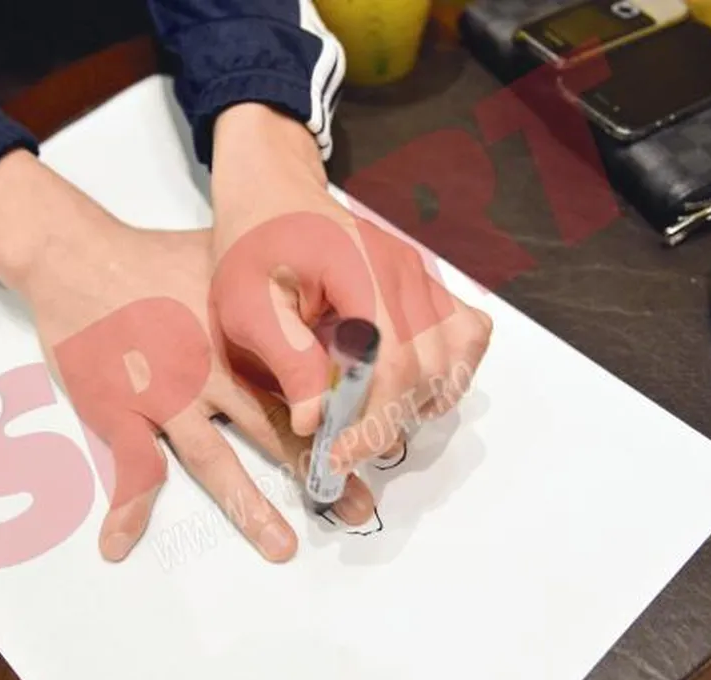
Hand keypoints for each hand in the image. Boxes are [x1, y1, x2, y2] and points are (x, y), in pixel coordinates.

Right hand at [0, 151, 374, 562]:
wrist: (80, 255)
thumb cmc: (152, 256)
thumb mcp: (225, 262)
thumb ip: (267, 292)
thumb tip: (319, 301)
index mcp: (243, 338)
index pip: (305, 387)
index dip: (343, 420)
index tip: (375, 447)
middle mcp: (213, 373)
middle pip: (275, 431)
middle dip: (319, 472)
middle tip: (356, 508)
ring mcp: (167, 396)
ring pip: (215, 460)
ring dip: (250, 506)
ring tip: (281, 546)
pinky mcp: (120, 409)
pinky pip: (128, 465)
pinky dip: (124, 508)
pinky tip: (118, 543)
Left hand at [209, 105, 492, 469]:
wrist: (272, 193)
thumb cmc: (252, 244)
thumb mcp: (245, 304)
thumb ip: (285, 359)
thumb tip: (317, 421)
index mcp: (359, 268)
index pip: (391, 361)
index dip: (371, 420)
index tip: (338, 455)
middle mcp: (404, 271)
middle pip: (430, 367)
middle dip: (389, 420)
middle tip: (344, 448)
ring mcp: (421, 276)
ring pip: (457, 356)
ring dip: (420, 401)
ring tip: (370, 421)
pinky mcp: (425, 286)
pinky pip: (464, 334)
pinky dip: (446, 371)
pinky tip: (402, 388)